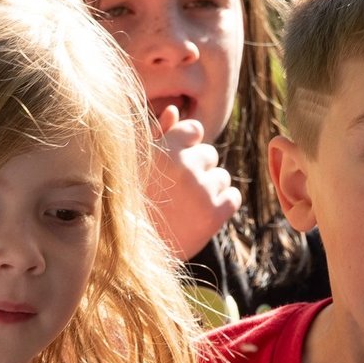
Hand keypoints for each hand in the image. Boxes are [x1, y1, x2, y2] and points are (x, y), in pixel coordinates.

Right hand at [148, 105, 242, 260]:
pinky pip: (233, 198)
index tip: (177, 163)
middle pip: (210, 155)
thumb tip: (176, 109)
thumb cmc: (130, 204)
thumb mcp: (136, 165)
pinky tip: (204, 213)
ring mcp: (202, 191)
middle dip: (199, 169)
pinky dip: (223, 204)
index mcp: (164, 149)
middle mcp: (185, 166)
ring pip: (222, 178)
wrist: (135, 253)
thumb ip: (156, 134)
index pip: (194, 130)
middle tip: (179, 190)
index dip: (188, 145)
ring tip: (188, 205)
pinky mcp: (214, 215)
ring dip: (210, 188)